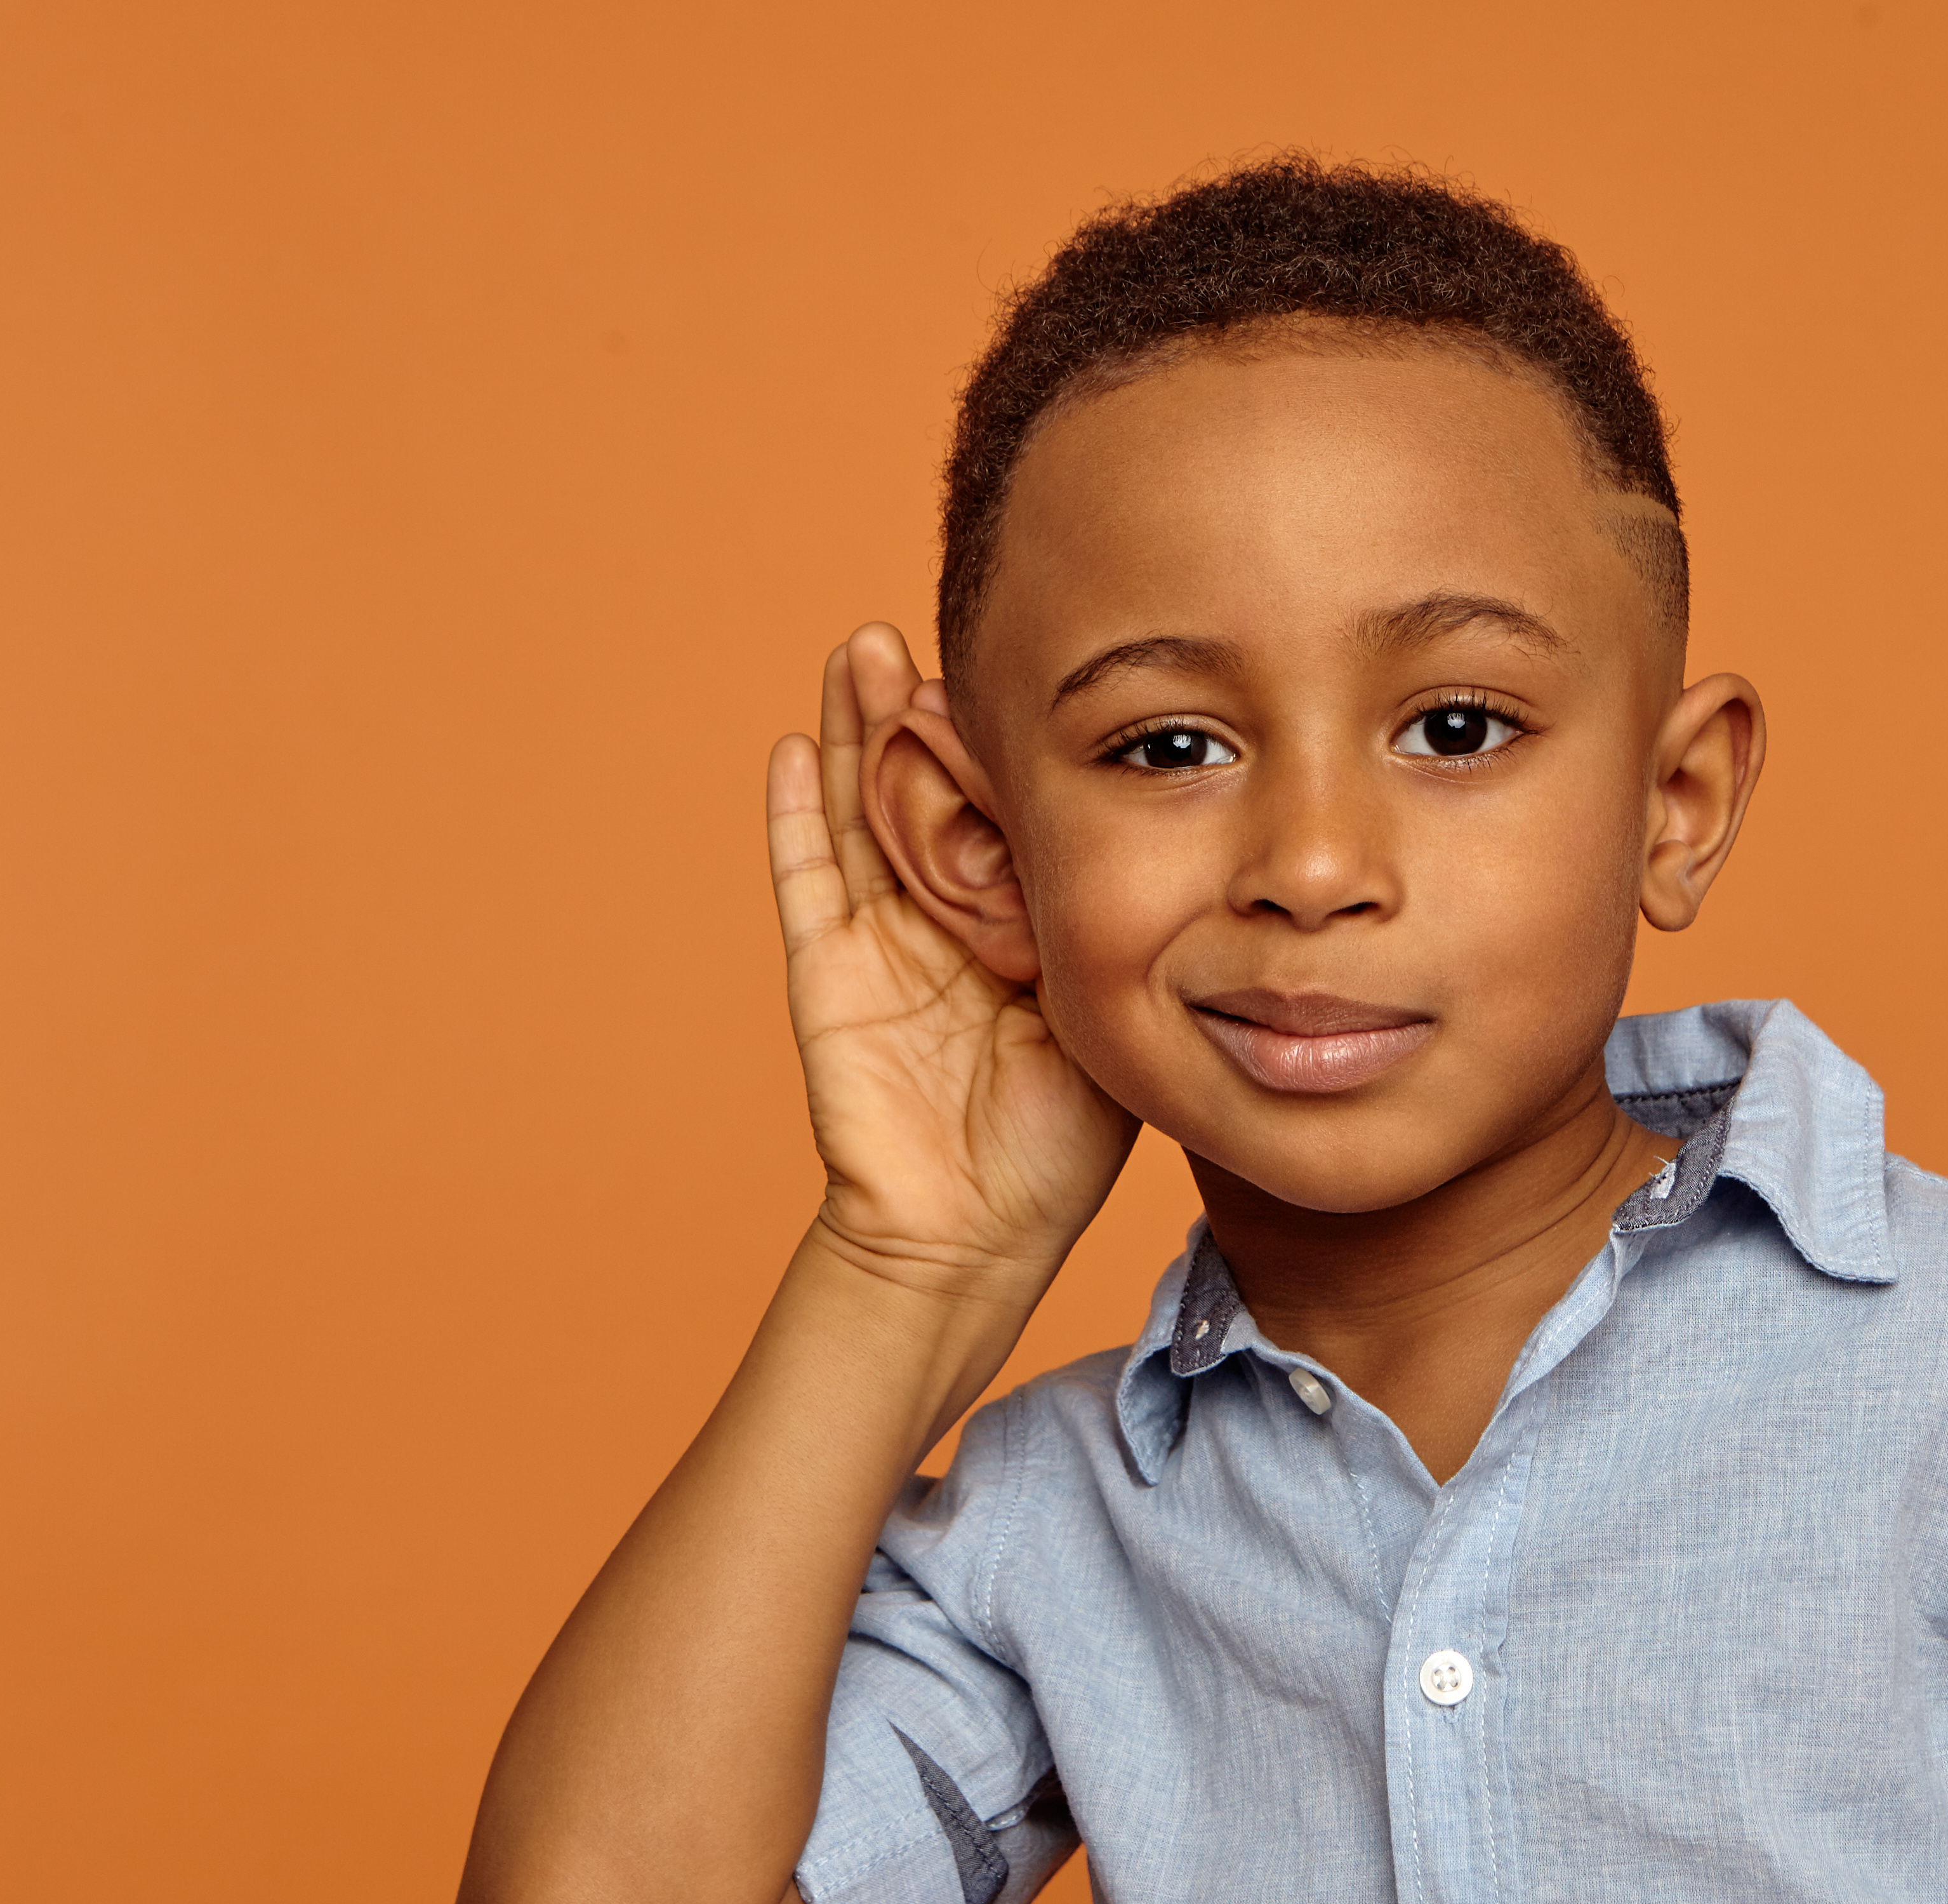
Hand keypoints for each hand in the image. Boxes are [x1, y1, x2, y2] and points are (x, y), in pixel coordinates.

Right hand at [770, 625, 1135, 1297]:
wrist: (974, 1235)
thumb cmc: (1051, 1144)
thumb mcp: (1106, 1013)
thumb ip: (1112, 931)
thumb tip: (1154, 842)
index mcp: (1009, 922)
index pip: (999, 808)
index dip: (997, 741)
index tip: (1013, 662)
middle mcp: (939, 917)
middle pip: (920, 790)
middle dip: (919, 709)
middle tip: (921, 625)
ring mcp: (876, 942)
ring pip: (860, 813)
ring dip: (854, 730)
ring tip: (860, 646)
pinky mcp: (826, 976)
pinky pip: (807, 884)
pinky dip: (796, 818)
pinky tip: (793, 746)